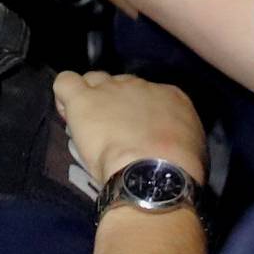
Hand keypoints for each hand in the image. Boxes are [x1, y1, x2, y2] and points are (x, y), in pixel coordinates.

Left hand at [53, 72, 205, 188]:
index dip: (137, 113)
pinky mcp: (84, 98)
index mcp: (170, 96)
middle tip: (110, 133)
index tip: (133, 133)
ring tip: (86, 124)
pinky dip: (63, 94)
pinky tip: (66, 111)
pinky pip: (66, 81)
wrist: (153, 173)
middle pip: (120, 85)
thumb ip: (176, 137)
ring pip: (93, 80)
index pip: (149, 95)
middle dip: (114, 104)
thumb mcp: (190, 148)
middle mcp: (140, 85)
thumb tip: (168, 143)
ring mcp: (110, 89)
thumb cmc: (175, 170)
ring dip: (90, 97)